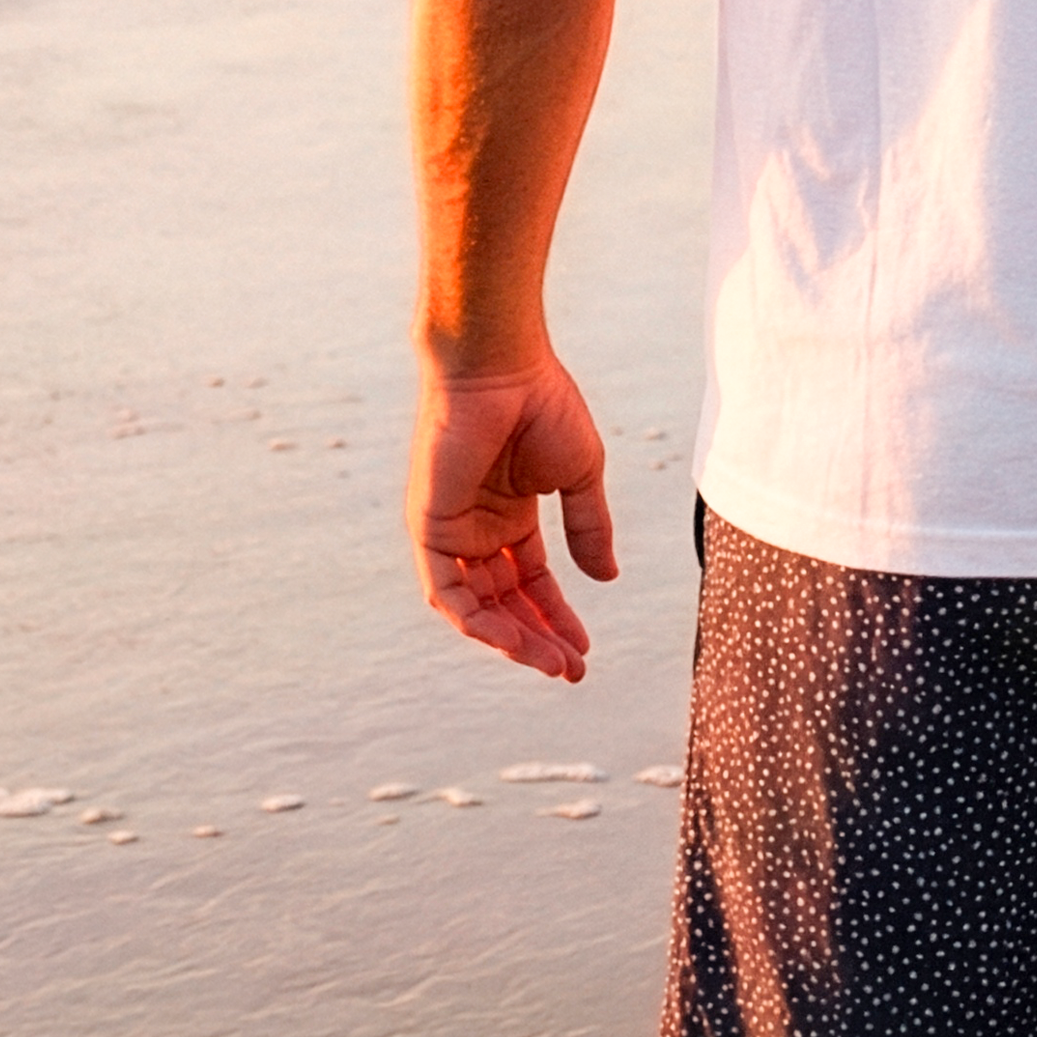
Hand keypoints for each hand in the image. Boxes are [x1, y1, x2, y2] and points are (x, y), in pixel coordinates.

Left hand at [406, 350, 617, 680]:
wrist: (502, 366)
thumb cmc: (542, 404)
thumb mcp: (580, 474)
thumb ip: (589, 527)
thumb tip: (607, 579)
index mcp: (511, 513)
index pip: (532, 582)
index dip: (557, 618)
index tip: (584, 651)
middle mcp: (478, 527)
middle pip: (506, 602)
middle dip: (538, 639)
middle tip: (571, 669)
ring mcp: (451, 529)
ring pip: (476, 606)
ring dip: (511, 638)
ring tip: (551, 662)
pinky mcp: (429, 527)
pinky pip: (447, 590)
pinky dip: (475, 620)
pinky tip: (510, 639)